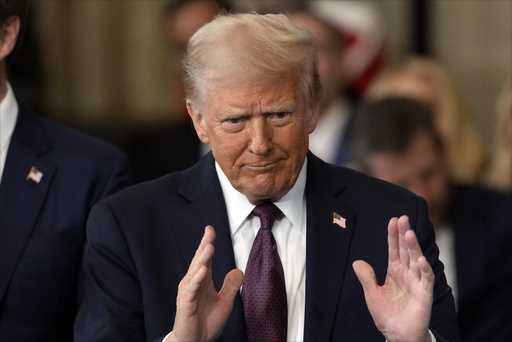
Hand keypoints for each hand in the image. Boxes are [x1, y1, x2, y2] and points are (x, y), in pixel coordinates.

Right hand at [169, 226, 243, 341]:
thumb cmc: (206, 322)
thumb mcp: (225, 302)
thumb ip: (231, 286)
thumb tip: (239, 269)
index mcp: (201, 281)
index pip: (204, 258)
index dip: (207, 243)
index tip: (210, 229)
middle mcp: (192, 283)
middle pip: (199, 261)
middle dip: (204, 246)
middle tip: (210, 233)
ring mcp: (187, 293)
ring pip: (194, 272)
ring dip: (202, 259)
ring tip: (209, 247)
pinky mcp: (185, 304)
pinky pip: (190, 290)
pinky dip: (196, 279)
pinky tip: (202, 270)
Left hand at [353, 216, 433, 341]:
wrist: (397, 335)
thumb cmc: (386, 315)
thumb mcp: (372, 294)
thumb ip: (366, 277)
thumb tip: (357, 261)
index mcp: (394, 272)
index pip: (394, 250)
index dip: (393, 236)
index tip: (393, 220)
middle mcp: (407, 274)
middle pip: (406, 250)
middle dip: (405, 234)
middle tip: (404, 218)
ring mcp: (416, 282)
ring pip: (416, 260)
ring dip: (414, 247)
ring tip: (409, 233)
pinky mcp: (424, 294)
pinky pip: (426, 279)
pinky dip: (424, 269)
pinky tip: (420, 259)